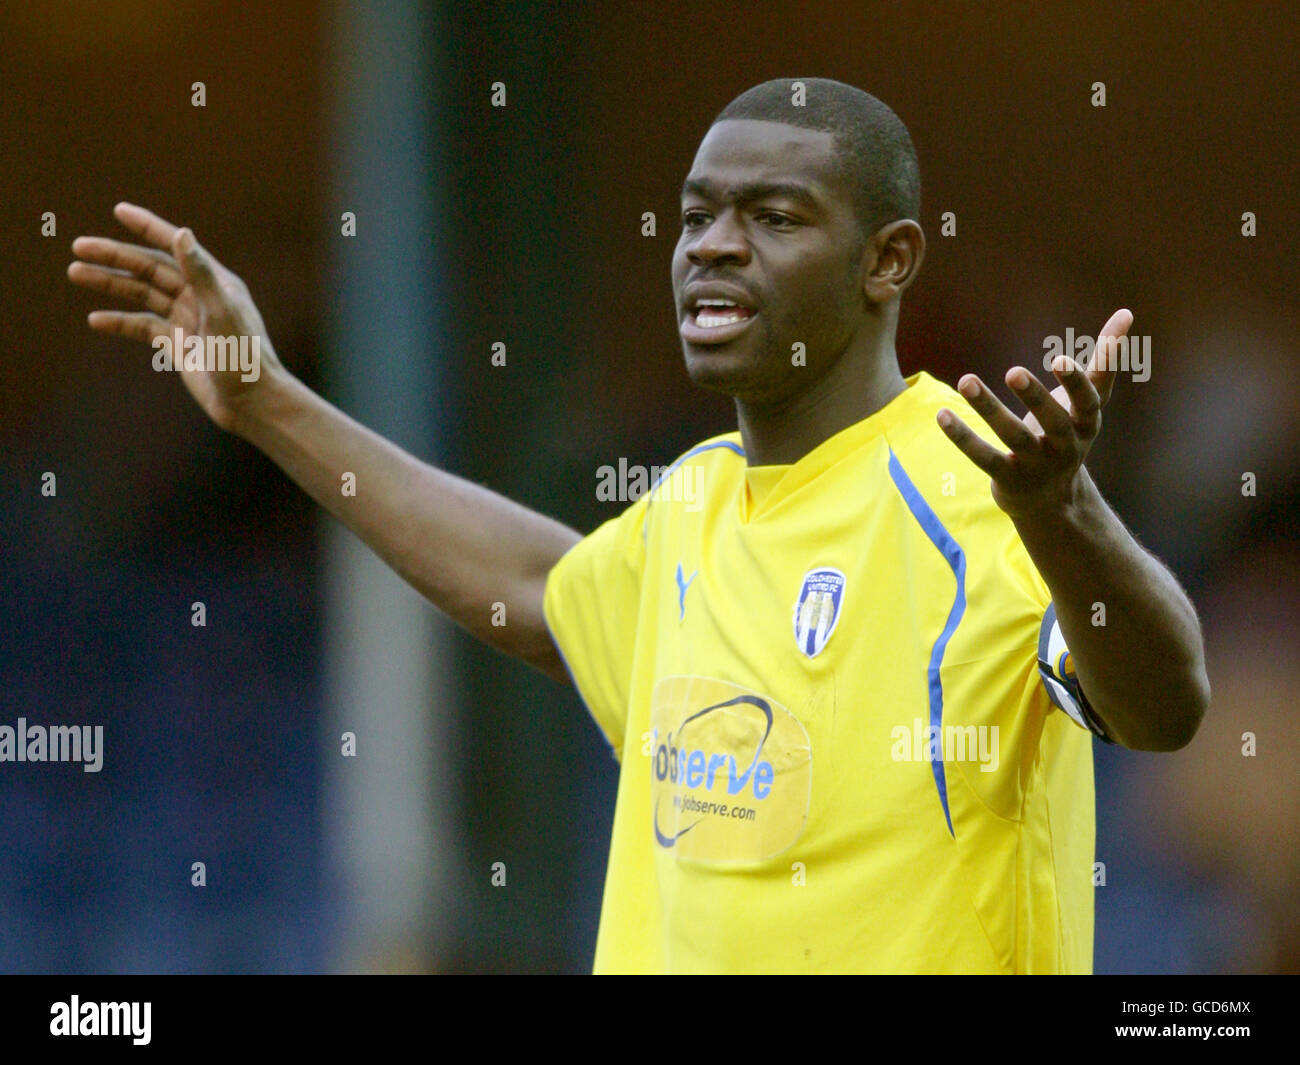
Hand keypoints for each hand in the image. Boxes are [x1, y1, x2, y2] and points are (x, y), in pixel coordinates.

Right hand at [67, 202, 282, 432]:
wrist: (250, 403)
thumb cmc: (244, 357)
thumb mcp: (221, 312)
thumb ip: (200, 274)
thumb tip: (182, 234)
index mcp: (215, 282)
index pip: (176, 247)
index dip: (148, 227)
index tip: (119, 210)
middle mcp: (199, 297)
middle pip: (150, 269)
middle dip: (115, 257)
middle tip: (79, 247)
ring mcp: (187, 320)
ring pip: (142, 295)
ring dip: (110, 284)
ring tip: (76, 272)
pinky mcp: (178, 345)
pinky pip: (142, 328)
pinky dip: (120, 322)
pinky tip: (95, 319)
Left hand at [936, 308, 1132, 517]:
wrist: (1052, 500)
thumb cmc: (1067, 435)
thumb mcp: (1088, 403)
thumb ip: (1103, 362)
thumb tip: (1127, 312)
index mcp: (1086, 424)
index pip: (1087, 402)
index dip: (1075, 383)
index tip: (1061, 358)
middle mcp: (1064, 446)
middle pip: (1051, 422)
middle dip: (1034, 397)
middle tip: (1014, 372)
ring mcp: (1035, 464)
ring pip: (1013, 436)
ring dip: (989, 408)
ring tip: (966, 380)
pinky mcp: (1008, 479)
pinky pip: (983, 457)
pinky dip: (962, 437)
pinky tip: (941, 413)